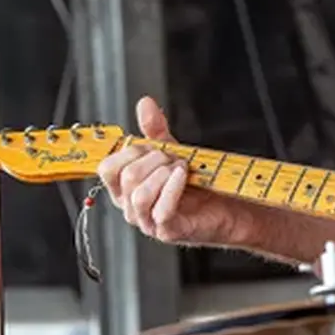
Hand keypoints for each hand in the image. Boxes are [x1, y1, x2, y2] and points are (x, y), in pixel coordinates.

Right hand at [96, 96, 234, 245]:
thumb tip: (145, 103)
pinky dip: (173, 187)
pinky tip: (183, 175)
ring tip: (182, 168)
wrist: (228, 205)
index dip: (130, 151)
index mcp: (126, 189)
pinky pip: (161, 209)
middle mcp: (132, 207)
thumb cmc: (197, 183)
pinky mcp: (168, 231)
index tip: (153, 146)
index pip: (107, 168)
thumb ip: (154, 129)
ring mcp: (148, 222)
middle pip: (126, 177)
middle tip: (175, 158)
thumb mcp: (172, 152)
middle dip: (154, 159)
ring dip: (164, 173)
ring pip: (140, 194)